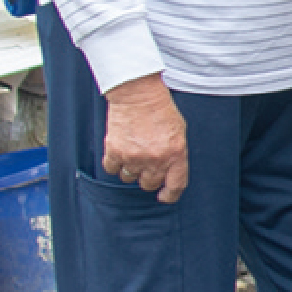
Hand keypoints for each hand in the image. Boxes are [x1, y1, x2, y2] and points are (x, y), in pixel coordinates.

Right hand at [101, 75, 191, 202]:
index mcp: (176, 155)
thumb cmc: (160, 111)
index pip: (175, 186)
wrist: (138, 95)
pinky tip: (118, 153)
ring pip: (129, 178)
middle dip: (148, 177)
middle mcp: (156, 160)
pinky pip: (112, 170)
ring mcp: (134, 157)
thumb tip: (169, 173)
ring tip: (132, 152)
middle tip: (146, 164)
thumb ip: (175, 154)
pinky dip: (114, 164)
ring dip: (130, 169)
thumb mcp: (179, 132)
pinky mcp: (115, 152)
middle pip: (149, 184)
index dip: (170, 195)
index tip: (164, 196)